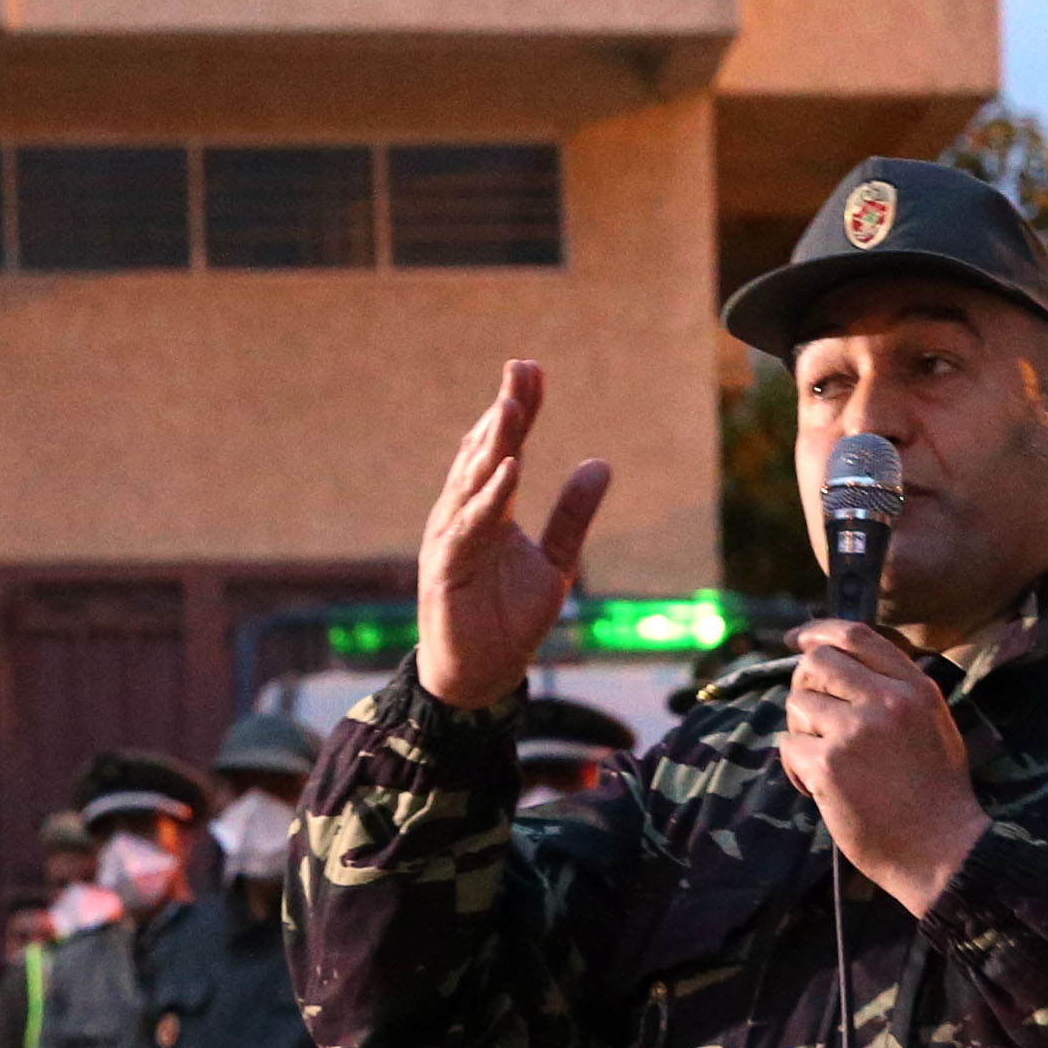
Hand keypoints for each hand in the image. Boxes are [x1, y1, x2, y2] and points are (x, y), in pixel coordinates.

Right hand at [416, 361, 611, 710]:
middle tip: (520, 370)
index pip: (506, 449)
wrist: (481, 676)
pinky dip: (489, 497)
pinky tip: (508, 470)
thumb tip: (601, 464)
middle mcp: (465, 515)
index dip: (520, 410)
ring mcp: (452, 539)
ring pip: (472, 482)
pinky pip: (469, 526)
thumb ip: (573, 516)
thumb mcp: (557, 562)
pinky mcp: (447, 568)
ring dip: (493, 444)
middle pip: (485, 454)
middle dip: (504, 412)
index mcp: (489, 510)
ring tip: (512, 408)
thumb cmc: (510, 619)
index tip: (533, 370)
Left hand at [781, 621, 988, 914]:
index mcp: (914, 687)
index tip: (797, 638)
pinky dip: (795, 768)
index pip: (856, 635)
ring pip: (797, 705)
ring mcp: (856, 730)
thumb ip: (896, 691)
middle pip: (816, 664)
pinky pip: (789, 746)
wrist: (942, 850)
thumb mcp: (932, 724)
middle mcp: (886, 699)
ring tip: (825, 763)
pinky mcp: (829, 765)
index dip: (818, 631)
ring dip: (801, 732)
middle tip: (813, 721)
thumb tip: (841, 666)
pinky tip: (816, 788)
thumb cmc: (936, 795)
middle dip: (804, 688)